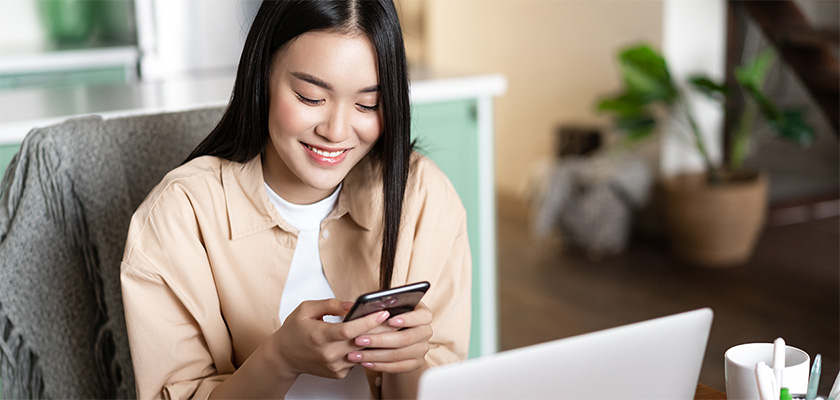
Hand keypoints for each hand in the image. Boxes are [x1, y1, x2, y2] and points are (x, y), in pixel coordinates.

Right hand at [271, 299, 389, 379]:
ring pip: (362, 353)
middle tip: (394, 318)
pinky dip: (362, 350)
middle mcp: (328, 354)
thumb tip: (351, 305)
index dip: (368, 321)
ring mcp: (334, 366)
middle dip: (379, 329)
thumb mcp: (306, 309)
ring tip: (386, 327)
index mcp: (319, 336)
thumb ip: (330, 304)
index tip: (382, 313)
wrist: (283, 357)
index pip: (349, 330)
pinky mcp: (338, 373)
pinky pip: (357, 361)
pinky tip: (367, 340)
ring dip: (374, 341)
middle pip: (361, 342)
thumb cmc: (293, 331)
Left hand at [346, 302, 432, 373]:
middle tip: (359, 339)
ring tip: (356, 354)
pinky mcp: (416, 363)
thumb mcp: (388, 307)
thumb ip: (377, 306)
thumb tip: (354, 306)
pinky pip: (397, 367)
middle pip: (406, 338)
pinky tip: (365, 362)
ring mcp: (422, 349)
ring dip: (374, 355)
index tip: (389, 320)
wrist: (400, 335)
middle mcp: (426, 332)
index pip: (423, 316)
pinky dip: (379, 365)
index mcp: (423, 314)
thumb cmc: (391, 317)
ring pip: (398, 355)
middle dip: (379, 340)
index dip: (407, 319)